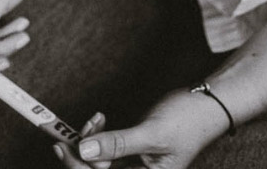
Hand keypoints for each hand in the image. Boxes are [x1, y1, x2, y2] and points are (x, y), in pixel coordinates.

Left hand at [53, 89, 228, 168]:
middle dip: (81, 155)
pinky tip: (99, 120)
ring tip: (95, 120)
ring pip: (97, 163)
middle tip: (65, 135)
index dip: (79, 168)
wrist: (205, 103)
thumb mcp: (152, 134)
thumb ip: (119, 144)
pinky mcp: (128, 154)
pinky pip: (104, 152)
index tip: (62, 148)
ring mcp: (133, 168)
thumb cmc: (188, 121)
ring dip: (89, 142)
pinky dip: (98, 136)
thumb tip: (84, 152)